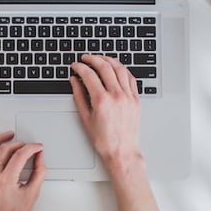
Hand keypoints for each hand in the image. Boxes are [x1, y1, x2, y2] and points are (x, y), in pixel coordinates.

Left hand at [0, 131, 46, 210]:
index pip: (20, 155)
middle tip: (28, 146)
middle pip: (5, 150)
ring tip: (8, 135)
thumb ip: (39, 172)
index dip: (31, 148)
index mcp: (7, 181)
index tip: (37, 147)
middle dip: (19, 144)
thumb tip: (40, 157)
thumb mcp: (33, 193)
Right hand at [70, 55, 141, 169]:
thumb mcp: (85, 118)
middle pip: (105, 67)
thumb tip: (74, 81)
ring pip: (120, 68)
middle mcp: (117, 95)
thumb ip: (79, 96)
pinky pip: (130, 78)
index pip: (89, 75)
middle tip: (85, 58)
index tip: (75, 66)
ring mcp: (128, 96)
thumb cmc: (104, 140)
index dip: (80, 67)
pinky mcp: (136, 99)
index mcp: (102, 100)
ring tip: (100, 59)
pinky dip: (122, 70)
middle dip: (93, 59)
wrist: (122, 151)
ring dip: (108, 60)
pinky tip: (116, 68)